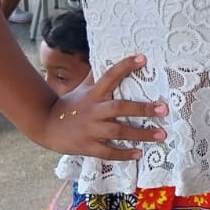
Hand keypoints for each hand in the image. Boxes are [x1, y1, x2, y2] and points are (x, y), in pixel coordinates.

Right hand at [35, 54, 167, 160]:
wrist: (46, 125)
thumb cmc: (69, 105)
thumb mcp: (83, 89)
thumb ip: (96, 76)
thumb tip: (105, 55)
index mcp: (93, 94)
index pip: (110, 76)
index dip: (125, 66)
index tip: (143, 58)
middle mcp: (93, 110)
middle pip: (120, 107)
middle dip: (142, 109)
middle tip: (163, 109)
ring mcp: (91, 129)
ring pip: (118, 132)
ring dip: (140, 134)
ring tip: (161, 134)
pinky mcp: (88, 146)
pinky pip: (108, 151)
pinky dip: (124, 154)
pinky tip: (139, 154)